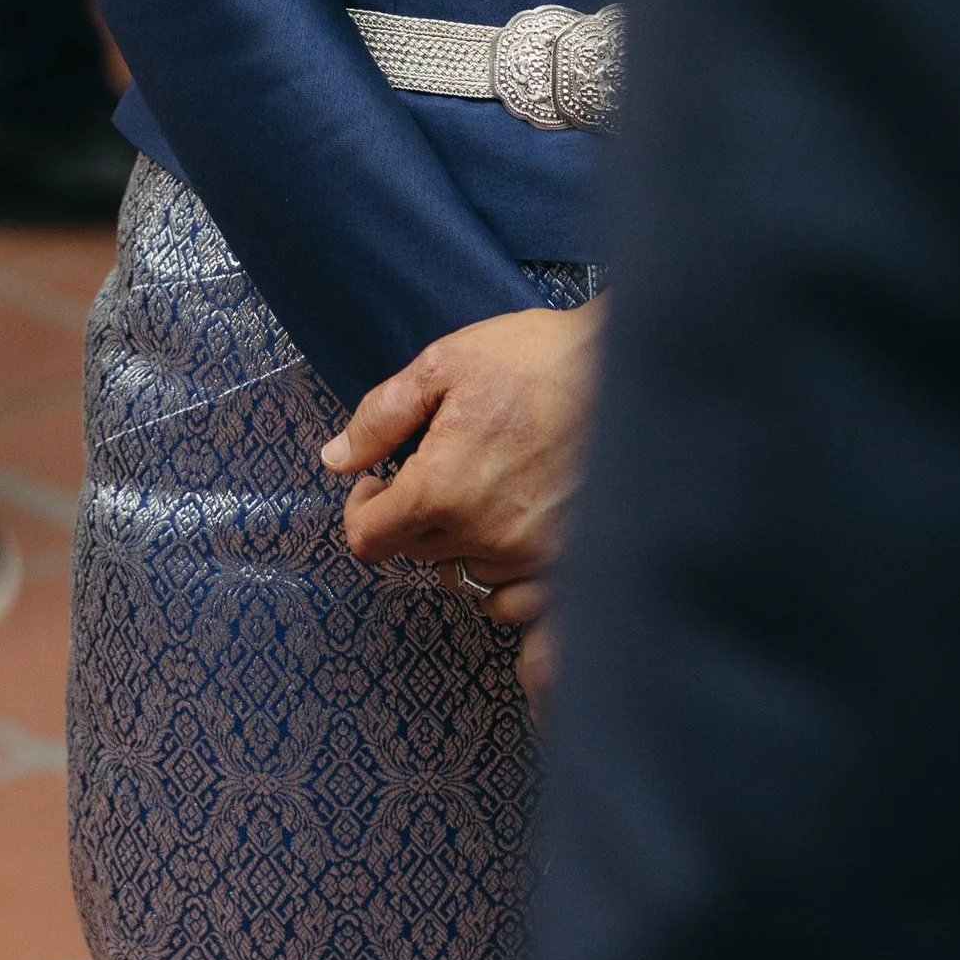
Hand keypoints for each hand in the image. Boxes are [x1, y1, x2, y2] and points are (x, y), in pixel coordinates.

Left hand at [320, 298, 604, 593]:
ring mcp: (528, 555)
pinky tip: (507, 531)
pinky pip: (512, 601)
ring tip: (476, 491)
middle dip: (408, 514)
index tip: (376, 480)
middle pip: (415, 553)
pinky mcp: (566, 560)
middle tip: (432, 466)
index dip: (362, 509)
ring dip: (454, 542)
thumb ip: (380, 418)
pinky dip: (499, 577)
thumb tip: (336, 459)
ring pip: (461, 574)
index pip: (369, 539)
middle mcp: (483, 535)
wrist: (624, 367)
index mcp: (442, 489)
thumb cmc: (534, 357)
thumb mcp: (442, 366)